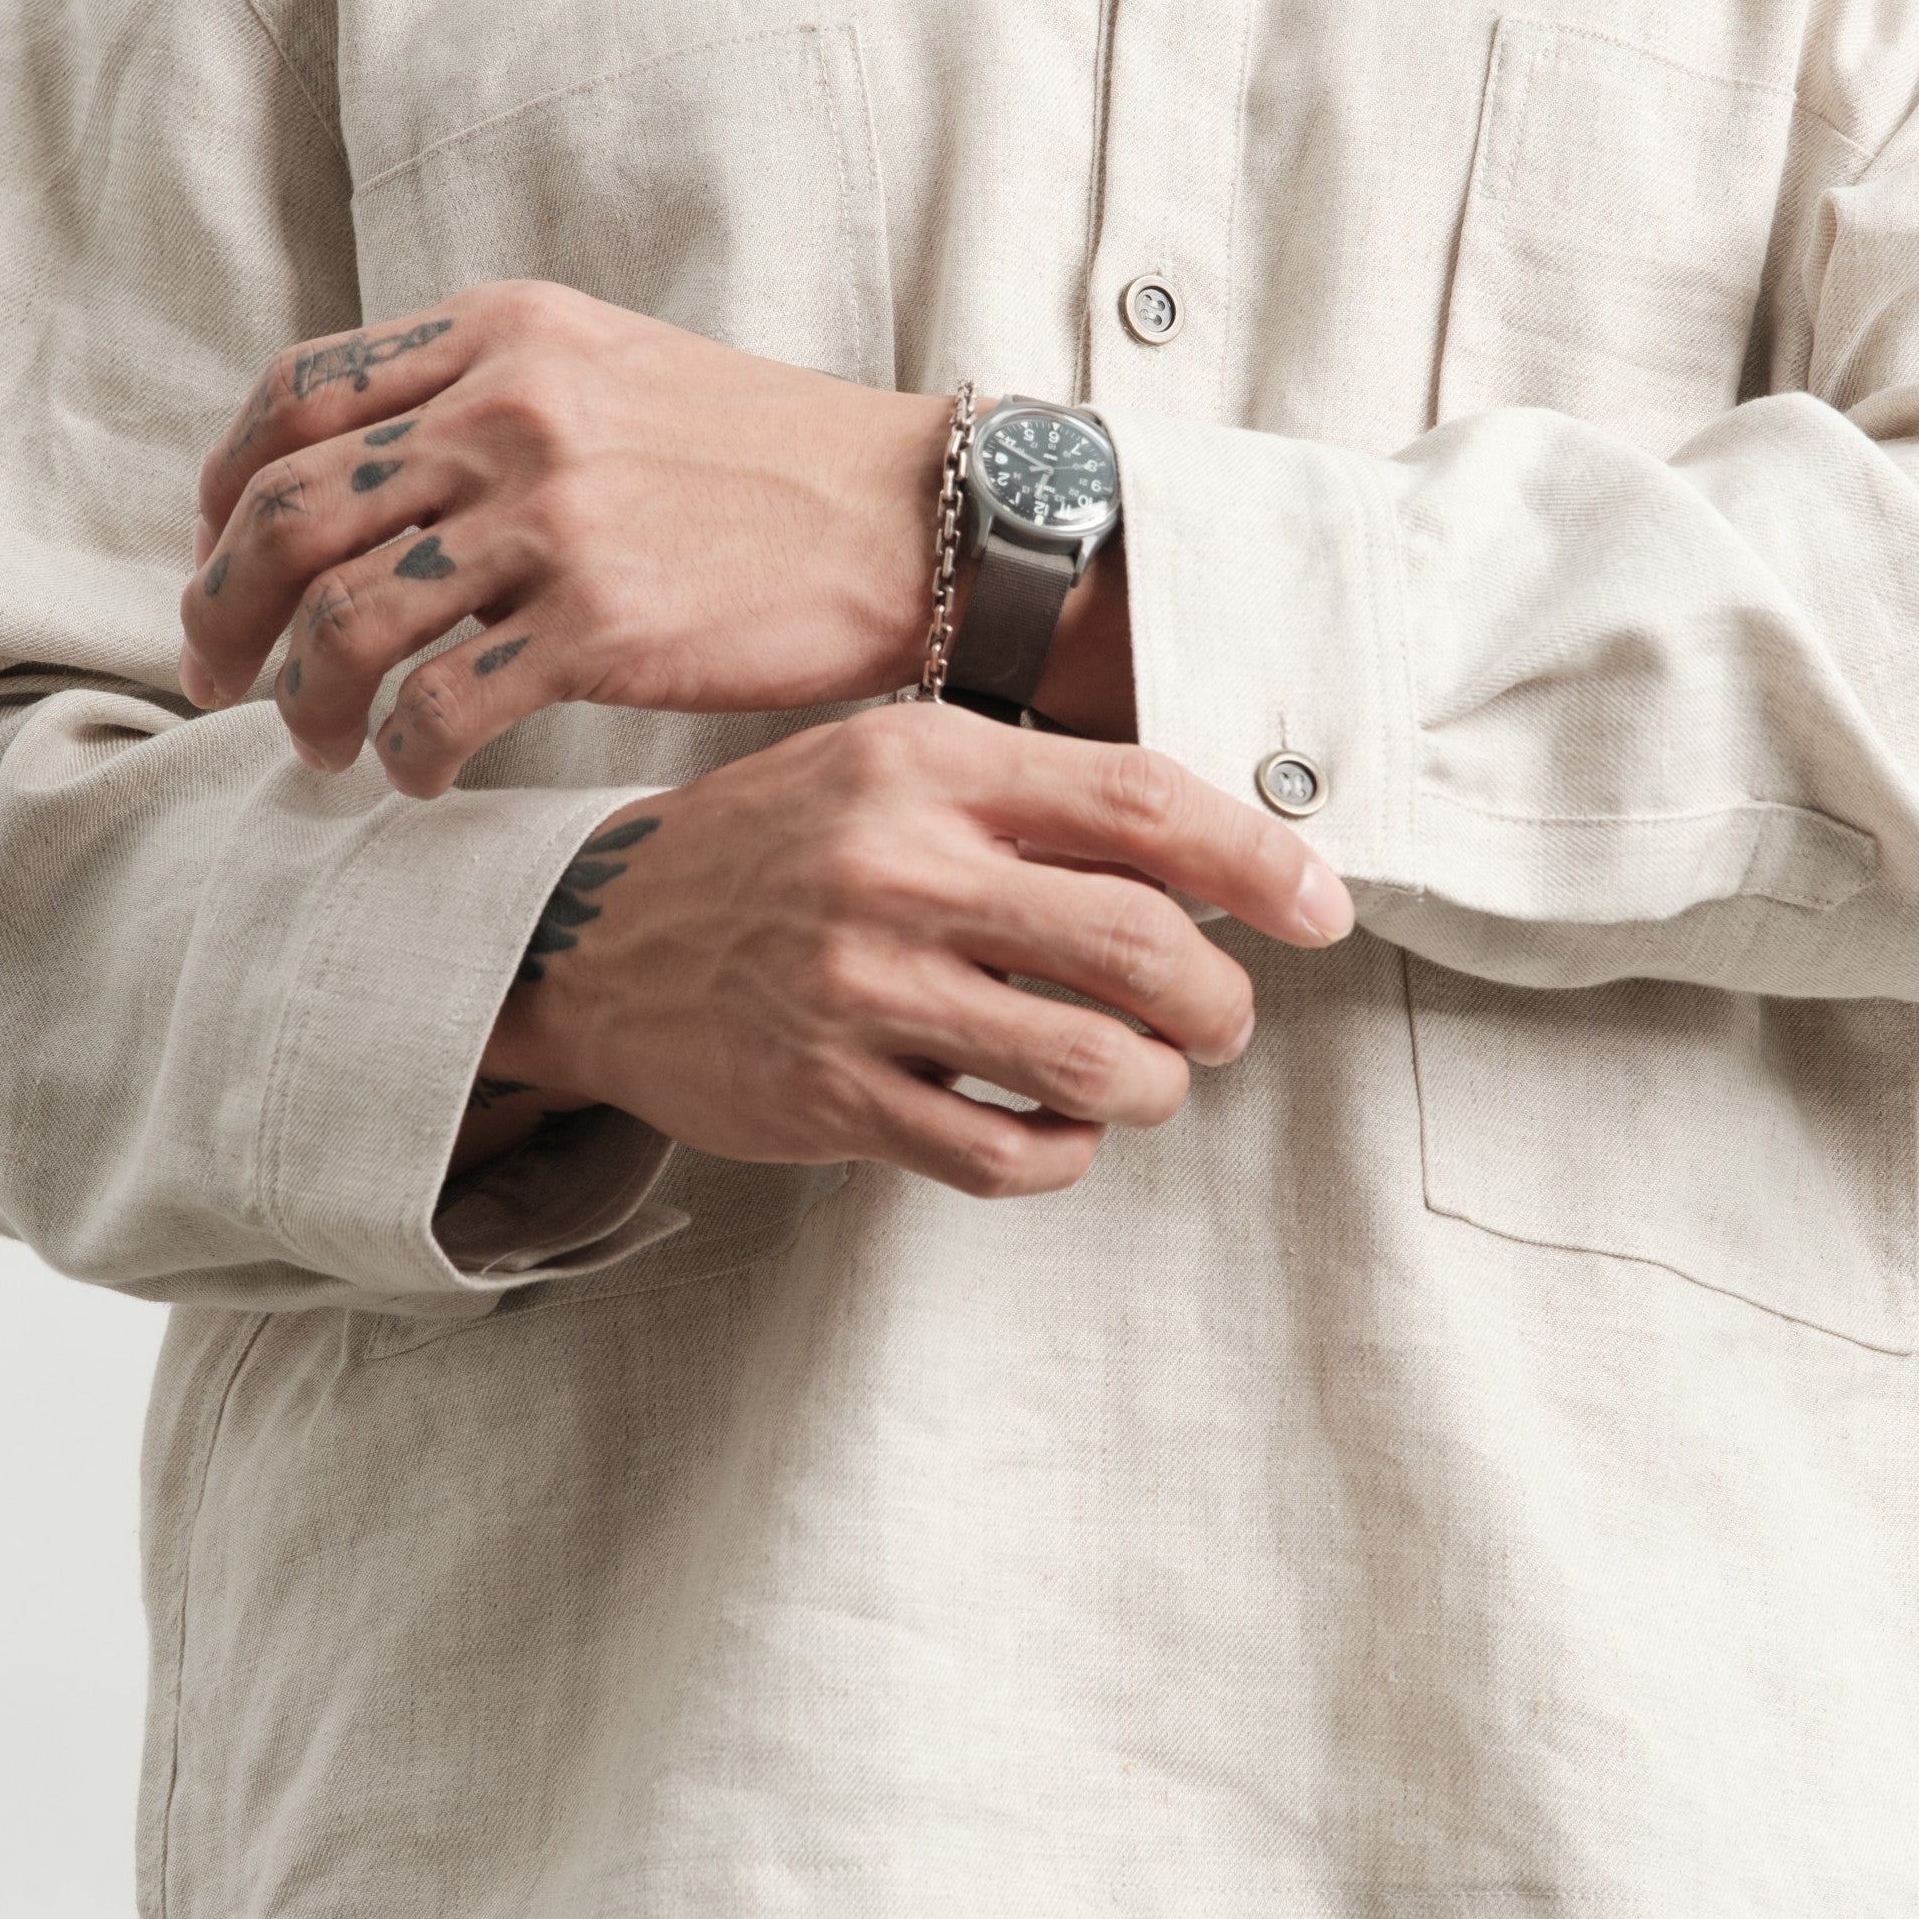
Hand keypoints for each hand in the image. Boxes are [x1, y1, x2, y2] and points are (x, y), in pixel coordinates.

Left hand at [179, 282, 962, 794]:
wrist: (910, 516)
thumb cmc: (768, 457)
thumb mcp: (613, 367)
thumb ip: (489, 393)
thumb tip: (363, 479)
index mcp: (500, 335)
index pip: (291, 400)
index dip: (223, 490)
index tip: (219, 558)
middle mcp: (508, 411)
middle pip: (284, 514)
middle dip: (221, 609)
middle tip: (216, 674)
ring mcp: (552, 519)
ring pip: (342, 621)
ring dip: (302, 701)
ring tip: (315, 746)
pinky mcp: (599, 625)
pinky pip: (439, 707)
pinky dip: (402, 756)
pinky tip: (418, 777)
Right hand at [466, 703, 1355, 1199]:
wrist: (596, 934)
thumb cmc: (780, 846)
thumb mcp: (894, 768)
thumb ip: (1035, 796)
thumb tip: (1222, 857)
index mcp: (928, 763)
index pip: (1144, 801)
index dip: (1260, 863)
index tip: (1322, 909)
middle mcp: (896, 868)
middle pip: (1141, 945)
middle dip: (1222, 1002)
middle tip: (1223, 1019)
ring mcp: (858, 989)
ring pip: (1092, 1066)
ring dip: (1159, 1087)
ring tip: (1150, 1078)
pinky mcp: (828, 1097)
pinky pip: (1008, 1156)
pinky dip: (1069, 1156)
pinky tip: (1062, 1130)